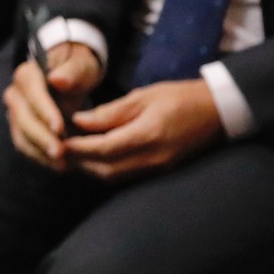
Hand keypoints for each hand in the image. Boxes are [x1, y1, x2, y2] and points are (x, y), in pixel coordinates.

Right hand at [4, 43, 102, 171]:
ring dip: (41, 153)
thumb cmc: (78, 69)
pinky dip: (42, 158)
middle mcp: (15, 94)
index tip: (59, 128)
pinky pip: (27, 147)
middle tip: (62, 154)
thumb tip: (57, 79)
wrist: (70, 77)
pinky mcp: (21, 130)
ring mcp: (15, 113)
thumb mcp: (81, 65)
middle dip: (42, 139)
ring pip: (22, 137)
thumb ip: (72, 72)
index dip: (44, 112)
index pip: (33, 95)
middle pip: (24, 120)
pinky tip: (60, 166)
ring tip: (64, 165)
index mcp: (27, 75)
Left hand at [61, 79, 223, 180]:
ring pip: (115, 176)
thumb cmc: (180, 97)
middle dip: (78, 162)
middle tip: (55, 149)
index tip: (55, 140)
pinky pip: (126, 176)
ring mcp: (158, 168)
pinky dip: (106, 169)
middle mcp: (153, 158)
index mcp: (148, 135)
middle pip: (106, 170)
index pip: (103, 148)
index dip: (77, 147)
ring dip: (89, 169)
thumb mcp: (143, 96)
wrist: (219, 111)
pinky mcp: (161, 171)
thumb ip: (110, 112)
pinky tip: (92, 159)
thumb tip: (78, 122)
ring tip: (69, 154)